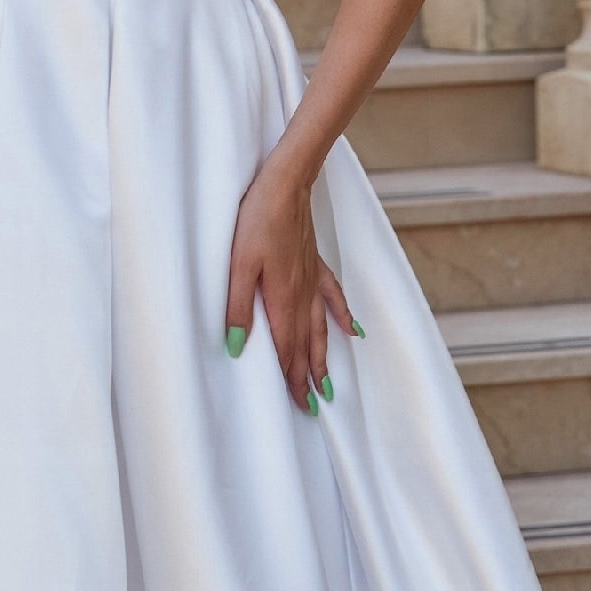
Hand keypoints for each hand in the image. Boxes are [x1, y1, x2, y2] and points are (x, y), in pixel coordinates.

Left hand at [225, 162, 359, 412]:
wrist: (285, 184)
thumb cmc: (257, 220)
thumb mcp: (238, 264)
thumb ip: (238, 307)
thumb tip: (237, 348)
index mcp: (281, 299)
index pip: (287, 348)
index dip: (292, 378)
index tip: (300, 405)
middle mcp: (301, 294)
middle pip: (307, 343)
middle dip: (309, 376)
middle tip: (314, 405)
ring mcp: (312, 278)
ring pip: (321, 326)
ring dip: (324, 355)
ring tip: (329, 382)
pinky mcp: (315, 261)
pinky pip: (333, 296)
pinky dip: (343, 315)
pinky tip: (353, 330)